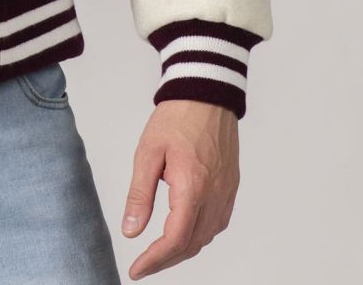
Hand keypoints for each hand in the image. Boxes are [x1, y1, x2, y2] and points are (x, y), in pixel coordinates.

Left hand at [121, 99, 239, 279]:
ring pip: (205, 237)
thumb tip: (131, 230)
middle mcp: (215, 197)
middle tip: (142, 266)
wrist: (206, 96)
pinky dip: (197, 235)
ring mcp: (227, 194)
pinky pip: (216, 224)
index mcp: (193, 188)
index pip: (175, 239)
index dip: (154, 260)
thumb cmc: (176, 119)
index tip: (136, 270)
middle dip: (165, 260)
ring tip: (158, 253)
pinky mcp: (231, 189)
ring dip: (182, 250)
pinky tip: (182, 233)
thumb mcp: (148, 153)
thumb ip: (140, 194)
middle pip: (191, 244)